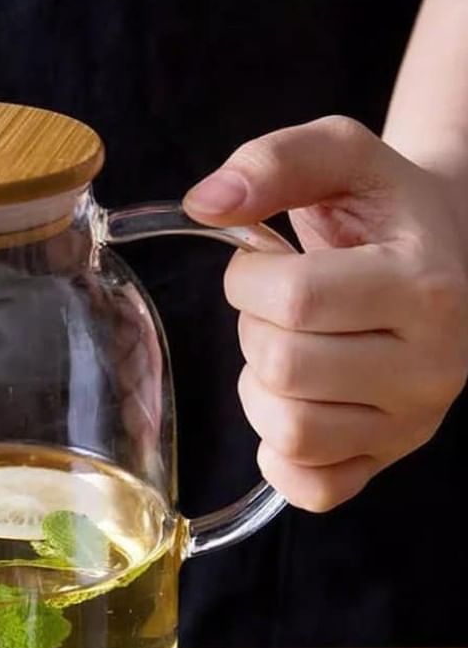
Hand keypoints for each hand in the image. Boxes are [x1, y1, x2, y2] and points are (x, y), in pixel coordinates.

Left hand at [183, 115, 467, 510]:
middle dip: (254, 327)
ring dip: (260, 386)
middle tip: (282, 307)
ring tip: (291, 348)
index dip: (249, 276)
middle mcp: (435, 366)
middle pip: (283, 366)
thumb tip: (204, 203)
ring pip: (289, 432)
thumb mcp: (343, 158)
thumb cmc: (381, 214)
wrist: (444, 257)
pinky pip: (311, 489)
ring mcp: (413, 424)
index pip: (294, 298)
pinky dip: (280, 453)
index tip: (264, 260)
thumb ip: (274, 160)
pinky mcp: (387, 462)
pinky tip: (295, 402)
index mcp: (427, 287)